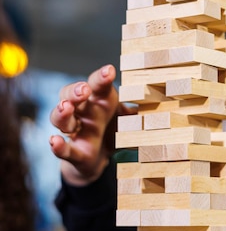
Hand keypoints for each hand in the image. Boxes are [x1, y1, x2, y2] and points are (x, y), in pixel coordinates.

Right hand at [49, 64, 131, 185]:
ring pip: (61, 118)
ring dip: (62, 112)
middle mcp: (83, 112)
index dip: (101, 77)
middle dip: (76, 92)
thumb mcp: (130, 120)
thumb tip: (167, 103)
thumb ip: (143, 112)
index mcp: (99, 100)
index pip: (97, 85)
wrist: (100, 159)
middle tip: (84, 90)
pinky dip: (58, 146)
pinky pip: (63, 149)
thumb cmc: (113, 130)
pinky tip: (54, 141)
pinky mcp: (73, 153)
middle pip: (71, 95)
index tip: (109, 71)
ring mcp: (76, 131)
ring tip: (66, 108)